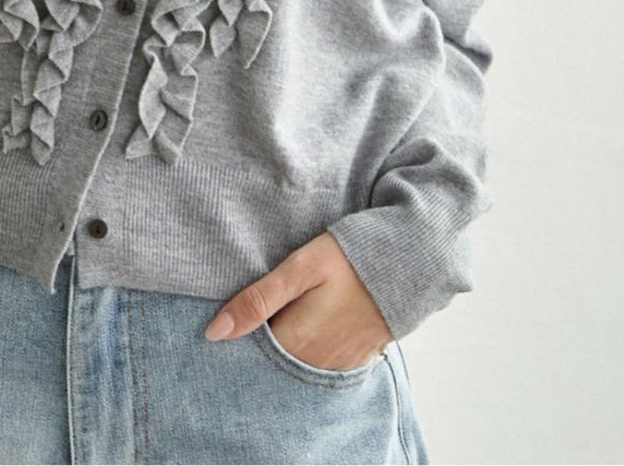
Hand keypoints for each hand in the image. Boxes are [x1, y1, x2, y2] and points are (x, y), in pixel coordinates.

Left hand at [203, 231, 392, 370]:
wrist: (409, 261)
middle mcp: (316, 363)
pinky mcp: (356, 359)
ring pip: (296, 363)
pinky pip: (320, 364)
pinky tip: (308, 323)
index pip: (250, 353)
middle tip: (255, 310)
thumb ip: (257, 300)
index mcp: (297, 341)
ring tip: (283, 313)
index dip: (238, 336)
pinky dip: (308, 349)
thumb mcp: (300, 268)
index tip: (229, 318)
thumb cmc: (350, 258)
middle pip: (273, 361)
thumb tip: (214, 332)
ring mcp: (338, 365)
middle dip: (260, 341)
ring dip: (284, 345)